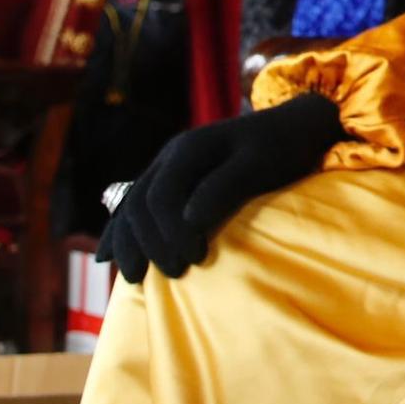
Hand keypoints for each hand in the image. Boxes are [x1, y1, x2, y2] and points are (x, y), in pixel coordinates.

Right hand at [96, 93, 344, 281]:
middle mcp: (171, 155)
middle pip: (140, 203)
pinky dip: (122, 231)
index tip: (193, 259)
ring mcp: (169, 166)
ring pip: (131, 206)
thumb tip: (187, 220)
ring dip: (128, 242)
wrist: (296, 125)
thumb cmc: (284, 146)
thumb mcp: (260, 164)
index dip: (169, 232)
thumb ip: (223, 188)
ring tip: (133, 278)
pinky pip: (136, 206)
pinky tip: (108, 255)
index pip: (160, 196)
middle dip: (149, 243)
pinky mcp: (175, 178)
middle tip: (174, 274)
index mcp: (189, 149)